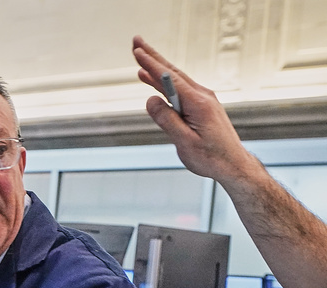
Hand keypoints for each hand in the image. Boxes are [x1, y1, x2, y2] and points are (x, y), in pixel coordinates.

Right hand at [132, 36, 262, 185]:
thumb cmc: (210, 157)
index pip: (170, 79)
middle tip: (136, 42)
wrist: (233, 165)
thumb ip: (167, 120)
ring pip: (176, 79)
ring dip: (157, 68)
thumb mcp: (185, 142)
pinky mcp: (202, 106)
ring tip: (141, 58)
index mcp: (198, 104)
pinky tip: (152, 81)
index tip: (137, 52)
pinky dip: (164, 82)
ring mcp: (203, 100)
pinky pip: (180, 90)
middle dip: (153, 57)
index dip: (151, 65)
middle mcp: (202, 96)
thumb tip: (150, 100)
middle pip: (173, 72)